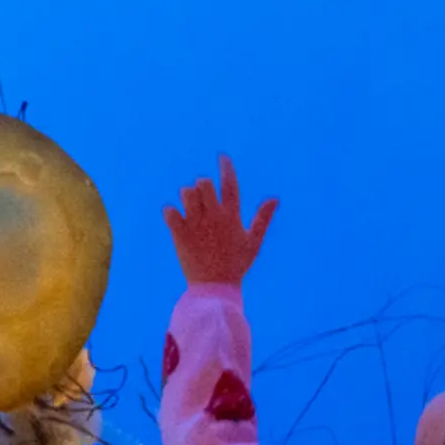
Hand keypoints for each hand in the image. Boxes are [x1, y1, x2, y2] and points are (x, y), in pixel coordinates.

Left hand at [162, 158, 278, 287]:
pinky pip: (169, 211)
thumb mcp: (254, 242)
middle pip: (203, 183)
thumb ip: (263, 218)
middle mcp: (213, 216)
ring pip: (185, 193)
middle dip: (202, 186)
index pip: (229, 183)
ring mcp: (195, 224)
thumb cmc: (236, 265)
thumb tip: (275, 198)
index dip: (226, 167)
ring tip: (190, 210)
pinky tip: (175, 220)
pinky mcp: (179, 234)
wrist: (215, 288)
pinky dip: (170, 212)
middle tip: (203, 198)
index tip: (222, 157)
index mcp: (232, 216)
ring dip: (187, 197)